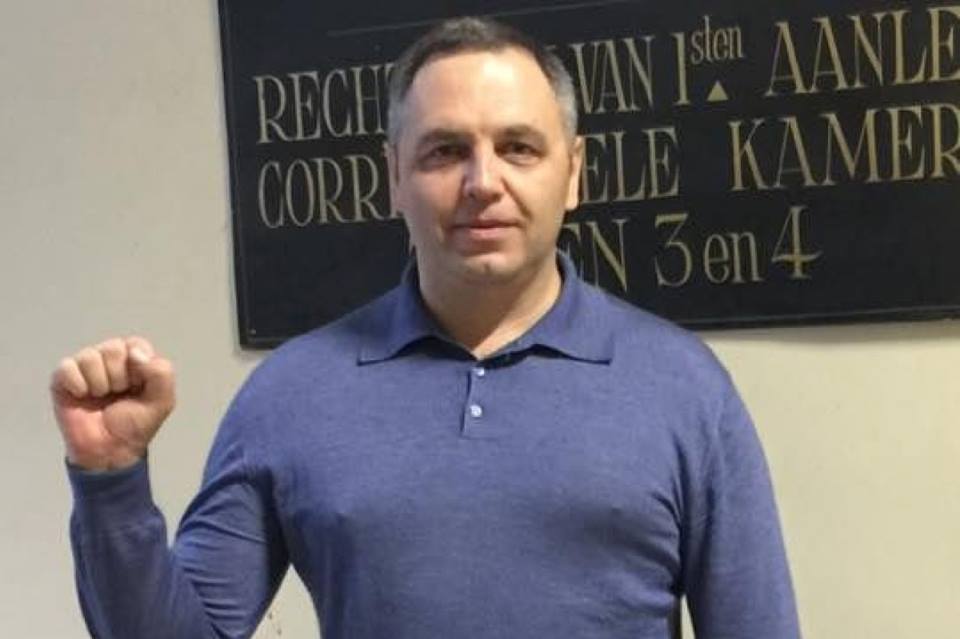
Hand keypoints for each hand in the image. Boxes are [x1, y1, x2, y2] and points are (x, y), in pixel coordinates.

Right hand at [50, 337, 175, 471]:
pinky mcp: (62, 379)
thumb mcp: (162, 401)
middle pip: (112, 349)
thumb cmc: (135, 424)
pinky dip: (78, 385)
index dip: (138, 368)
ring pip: (90, 357)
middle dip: (119, 378)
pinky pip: (67, 368)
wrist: (110, 451)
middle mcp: (108, 357)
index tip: (138, 387)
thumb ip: (161, 373)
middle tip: (118, 395)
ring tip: (101, 398)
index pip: (136, 344)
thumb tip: (135, 352)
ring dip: (99, 384)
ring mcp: (84, 367)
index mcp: (134, 359)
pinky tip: (83, 396)